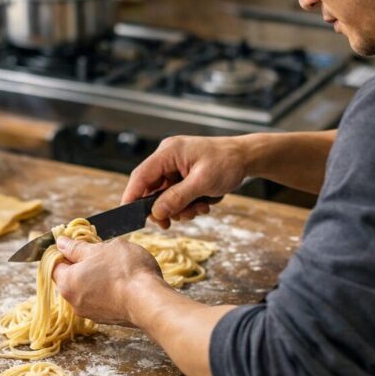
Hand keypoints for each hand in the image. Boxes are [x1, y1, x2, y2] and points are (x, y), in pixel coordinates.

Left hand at [52, 236, 169, 325]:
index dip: (65, 251)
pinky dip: (108, 291)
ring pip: (87, 289)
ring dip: (97, 277)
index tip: (79, 243)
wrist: (150, 301)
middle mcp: (73, 302)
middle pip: (71, 278)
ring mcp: (91, 313)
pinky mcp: (107, 319)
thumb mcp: (101, 249)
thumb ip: (78, 247)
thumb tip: (61, 242)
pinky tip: (123, 282)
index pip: (54, 264)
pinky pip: (101, 300)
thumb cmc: (124, 270)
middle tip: (101, 252)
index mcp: (66, 282)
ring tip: (116, 266)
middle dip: (83, 264)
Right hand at [122, 135, 247, 227]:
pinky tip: (202, 204)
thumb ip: (177, 197)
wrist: (247, 157)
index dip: (131, 196)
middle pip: (151, 188)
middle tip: (170, 223)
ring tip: (199, 208)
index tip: (127, 216)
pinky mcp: (183, 174)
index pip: (141, 176)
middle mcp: (168, 157)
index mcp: (168, 152)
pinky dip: (187, 204)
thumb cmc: (228, 163)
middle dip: (162, 208)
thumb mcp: (202, 183)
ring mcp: (175, 166)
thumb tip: (156, 212)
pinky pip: (176, 194)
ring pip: (164, 195)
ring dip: (179, 208)